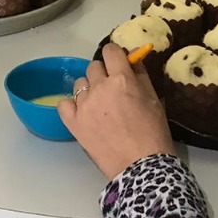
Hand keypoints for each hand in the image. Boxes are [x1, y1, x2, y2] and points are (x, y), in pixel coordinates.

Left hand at [58, 43, 174, 179]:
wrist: (142, 166)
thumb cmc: (153, 132)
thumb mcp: (153, 98)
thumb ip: (141, 74)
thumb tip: (133, 56)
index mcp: (122, 79)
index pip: (110, 51)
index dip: (115, 55)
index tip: (119, 64)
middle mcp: (100, 87)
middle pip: (94, 66)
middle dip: (103, 74)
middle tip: (113, 90)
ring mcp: (84, 105)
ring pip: (80, 83)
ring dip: (89, 89)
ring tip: (100, 105)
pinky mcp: (73, 122)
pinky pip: (64, 103)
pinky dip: (72, 106)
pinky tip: (84, 113)